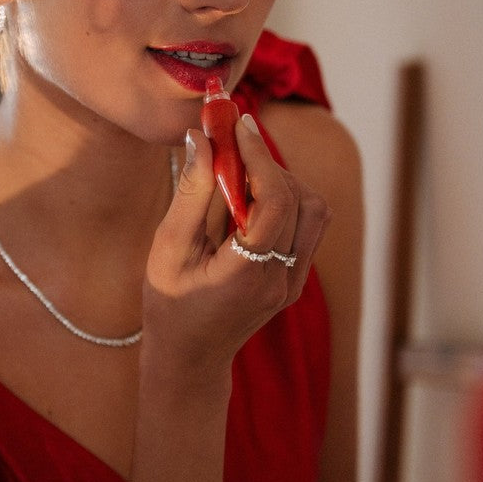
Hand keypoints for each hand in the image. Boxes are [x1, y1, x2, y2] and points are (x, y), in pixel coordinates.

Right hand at [142, 115, 330, 374]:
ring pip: (313, 210)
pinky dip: (284, 201)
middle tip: (231, 144)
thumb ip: (191, 192)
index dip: (260, 155)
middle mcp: (283, 278)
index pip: (276, 200)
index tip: (237, 124)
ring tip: (239, 177)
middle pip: (299, 199)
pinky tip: (248, 202)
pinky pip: (306, 226)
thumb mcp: (169, 247)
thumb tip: (203, 139)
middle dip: (267, 163)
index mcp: (249, 273)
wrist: (190, 357)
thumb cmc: (169, 304)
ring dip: (280, 182)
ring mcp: (295, 281)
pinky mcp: (297, 278)